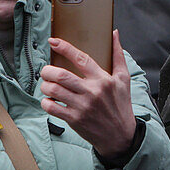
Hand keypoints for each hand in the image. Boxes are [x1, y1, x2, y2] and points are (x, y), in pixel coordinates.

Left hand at [40, 30, 136, 158]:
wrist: (121, 135)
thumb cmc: (121, 105)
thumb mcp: (123, 79)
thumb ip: (118, 55)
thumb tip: (114, 34)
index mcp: (103, 79)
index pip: (81, 59)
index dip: (65, 48)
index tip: (53, 41)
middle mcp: (92, 92)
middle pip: (61, 75)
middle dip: (47, 70)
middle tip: (46, 71)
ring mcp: (82, 106)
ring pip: (53, 90)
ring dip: (45, 85)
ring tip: (48, 85)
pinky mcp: (74, 119)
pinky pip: (51, 107)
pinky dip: (46, 102)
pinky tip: (50, 100)